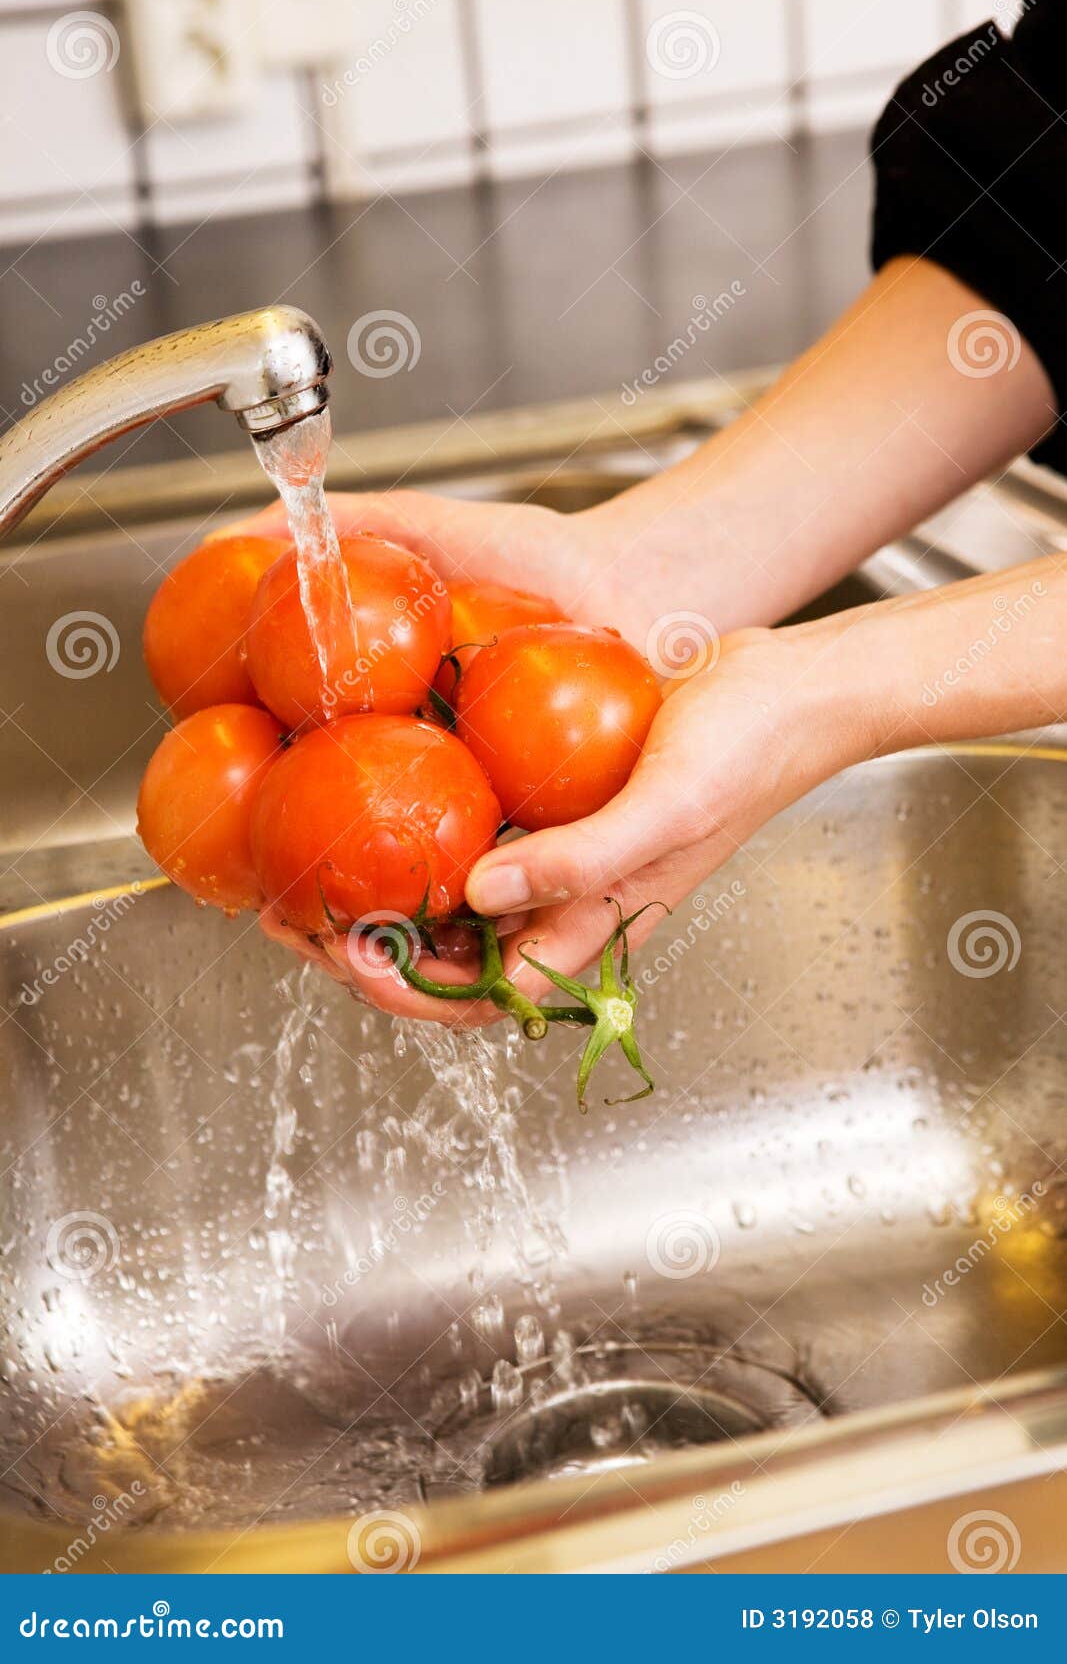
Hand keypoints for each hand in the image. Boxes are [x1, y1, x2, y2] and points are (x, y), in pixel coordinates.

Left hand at [256, 614, 877, 1026]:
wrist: (791, 691)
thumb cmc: (747, 752)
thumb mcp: (665, 808)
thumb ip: (582, 861)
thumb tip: (480, 897)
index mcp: (598, 925)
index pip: (487, 994)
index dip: (407, 989)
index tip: (343, 946)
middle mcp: (573, 904)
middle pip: (455, 962)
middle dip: (370, 955)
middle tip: (295, 913)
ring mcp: (565, 857)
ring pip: (457, 907)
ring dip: (385, 901)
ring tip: (315, 871)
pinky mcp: (560, 808)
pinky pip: (480, 839)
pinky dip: (425, 838)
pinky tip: (383, 803)